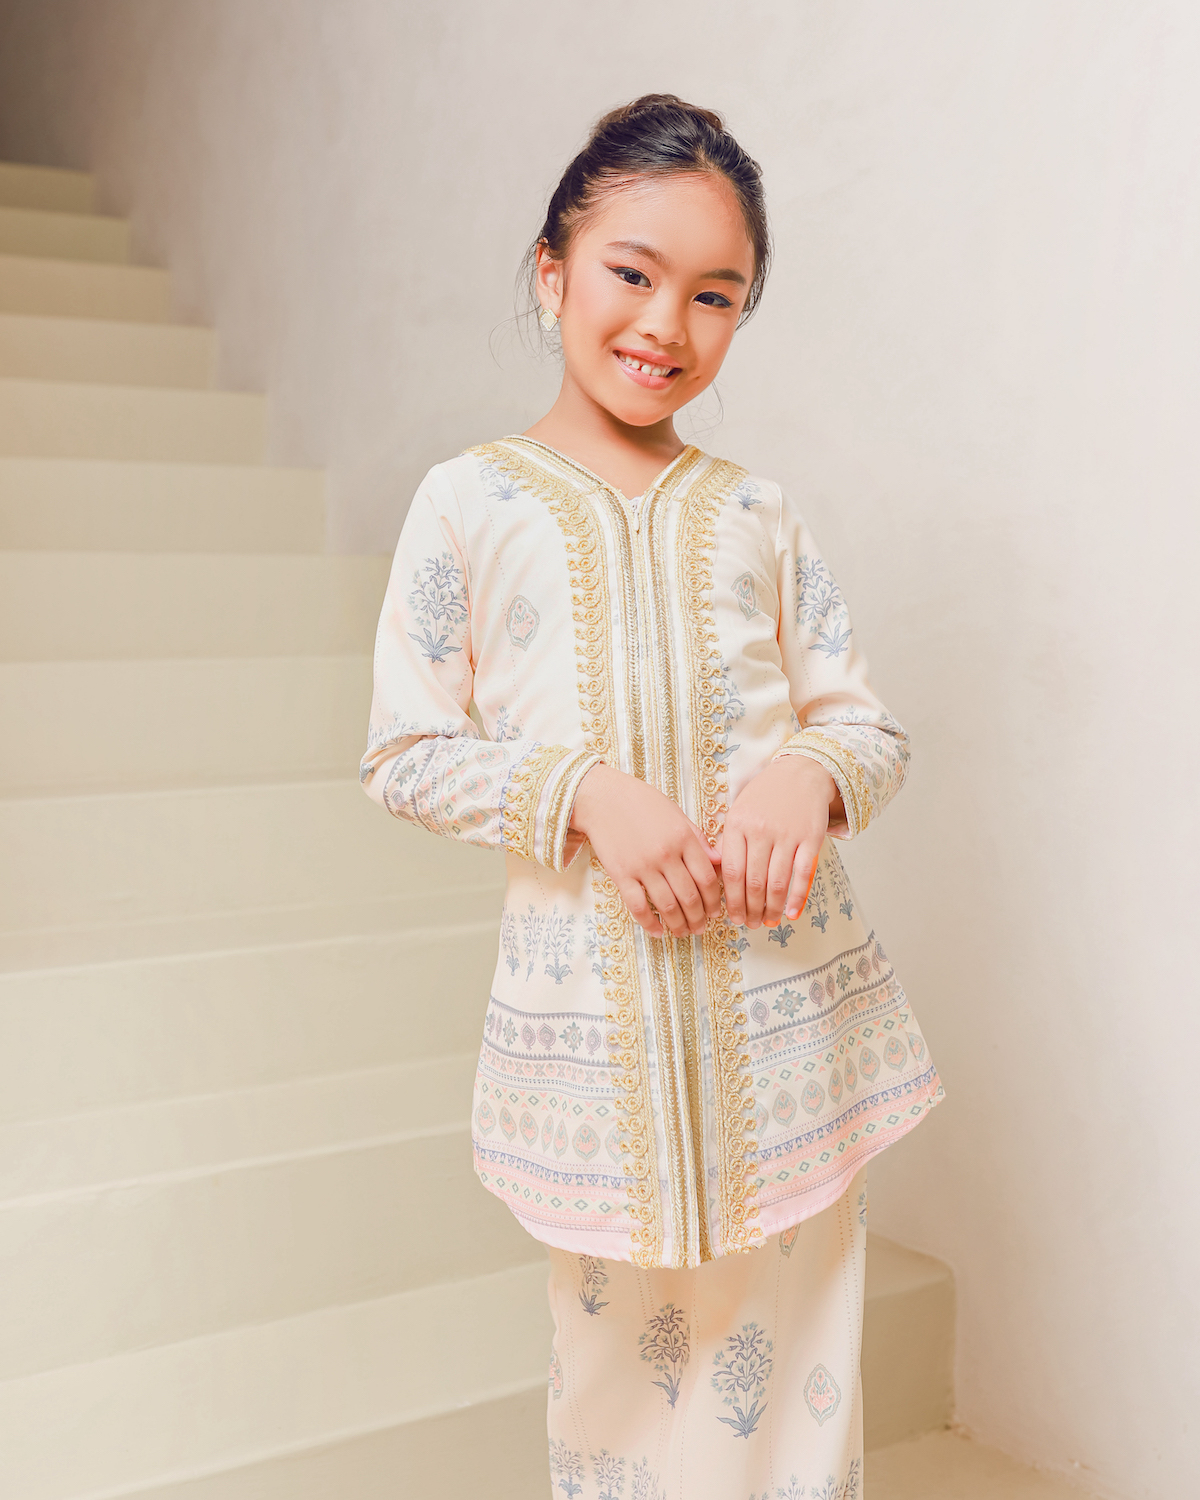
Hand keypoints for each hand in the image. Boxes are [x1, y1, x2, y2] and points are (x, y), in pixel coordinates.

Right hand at [570, 764, 721, 937]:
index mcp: (683, 838)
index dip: (714, 899)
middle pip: (690, 897)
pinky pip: (638, 906)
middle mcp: (666, 855)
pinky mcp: (621, 874)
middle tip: (701, 927)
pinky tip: (657, 931)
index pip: (707, 878)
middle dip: (699, 918)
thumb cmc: (642, 803)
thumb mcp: (676, 814)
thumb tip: (719, 861)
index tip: (716, 911)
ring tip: (684, 932)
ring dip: (678, 925)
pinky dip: (649, 923)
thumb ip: (698, 839)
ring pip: (667, 906)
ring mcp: (642, 866)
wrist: (602, 798)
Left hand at [718, 757, 840, 929]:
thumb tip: (719, 881)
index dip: (731, 899)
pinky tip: (791, 913)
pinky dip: (797, 897)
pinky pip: (802, 874)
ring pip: (777, 882)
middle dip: (750, 909)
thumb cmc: (765, 796)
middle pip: (753, 882)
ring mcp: (787, 834)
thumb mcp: (739, 812)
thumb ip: (730, 843)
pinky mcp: (811, 838)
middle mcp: (761, 830)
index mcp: (737, 825)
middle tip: (749, 924)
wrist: (800, 773)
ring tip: (767, 922)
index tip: (732, 916)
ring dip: (771, 908)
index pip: (730, 872)